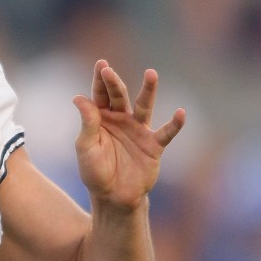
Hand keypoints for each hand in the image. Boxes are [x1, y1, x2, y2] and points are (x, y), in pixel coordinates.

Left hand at [72, 60, 185, 211]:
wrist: (113, 196)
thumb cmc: (95, 171)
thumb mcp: (86, 147)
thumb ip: (87, 123)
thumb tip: (79, 97)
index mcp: (101, 118)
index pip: (99, 95)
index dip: (100, 80)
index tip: (101, 65)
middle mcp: (121, 119)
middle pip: (119, 96)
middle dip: (114, 83)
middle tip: (108, 70)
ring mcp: (138, 130)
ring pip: (144, 106)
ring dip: (148, 90)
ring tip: (151, 73)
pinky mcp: (153, 145)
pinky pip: (166, 132)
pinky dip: (174, 124)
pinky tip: (181, 113)